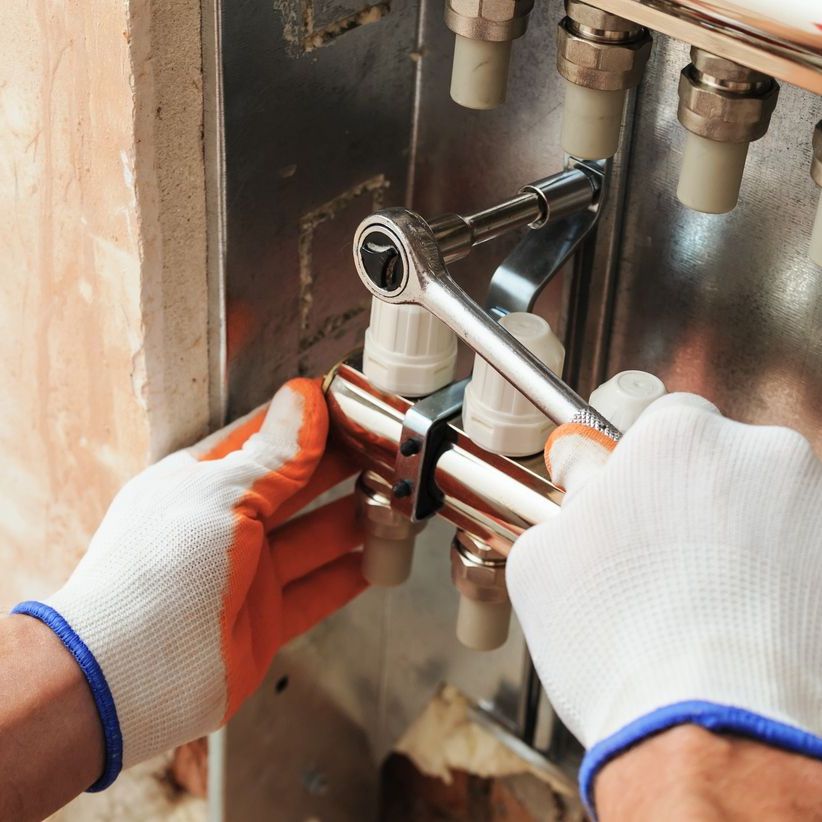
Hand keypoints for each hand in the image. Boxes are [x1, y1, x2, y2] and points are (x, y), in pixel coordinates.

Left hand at [13, 378, 365, 789]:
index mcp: (203, 481)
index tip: (353, 408)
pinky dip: (348, 576)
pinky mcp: (263, 620)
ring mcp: (245, 574)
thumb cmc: (155, 571)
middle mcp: (225, 524)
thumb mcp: (219, 494)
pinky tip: (378, 561)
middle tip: (386, 454)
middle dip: (341, 468)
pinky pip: (317, 591)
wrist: (126, 674)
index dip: (309, 422)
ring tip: (394, 503)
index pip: (266, 438)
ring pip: (313, 538)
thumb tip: (304, 399)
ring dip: (353, 521)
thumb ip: (273, 454)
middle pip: (296, 486)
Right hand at [507, 394, 821, 813]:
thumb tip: (584, 477)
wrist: (711, 733)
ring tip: (704, 602)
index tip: (635, 499)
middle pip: (721, 461)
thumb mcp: (543, 558)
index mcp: (680, 437)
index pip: (665, 423)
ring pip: (766, 506)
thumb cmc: (622, 644)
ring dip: (739, 537)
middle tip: (663, 559)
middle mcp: (761, 454)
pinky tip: (742, 619)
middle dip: (694, 498)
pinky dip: (777, 577)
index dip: (644, 469)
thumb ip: (569, 497)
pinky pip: (800, 553)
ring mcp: (817, 509)